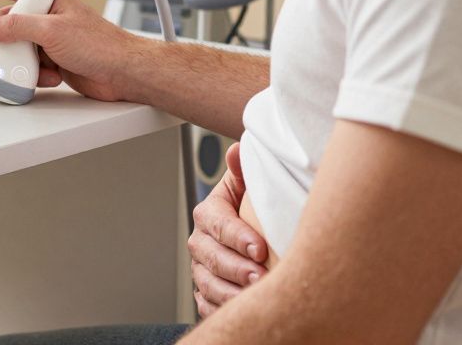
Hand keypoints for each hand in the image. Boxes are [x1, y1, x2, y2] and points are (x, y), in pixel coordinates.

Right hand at [0, 0, 147, 100]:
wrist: (123, 72)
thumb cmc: (102, 44)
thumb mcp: (52, 31)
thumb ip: (17, 26)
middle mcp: (44, 15)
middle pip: (2, 25)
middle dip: (3, 43)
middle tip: (10, 52)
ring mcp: (46, 38)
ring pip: (13, 49)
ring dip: (23, 62)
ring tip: (41, 67)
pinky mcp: (51, 59)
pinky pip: (27, 66)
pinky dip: (36, 74)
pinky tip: (53, 75)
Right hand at [188, 142, 268, 316]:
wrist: (253, 227)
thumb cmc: (253, 205)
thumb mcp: (249, 183)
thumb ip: (244, 169)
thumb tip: (237, 150)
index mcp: (208, 213)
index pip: (218, 225)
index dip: (238, 237)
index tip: (260, 249)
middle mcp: (200, 241)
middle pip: (211, 258)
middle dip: (235, 269)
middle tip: (260, 277)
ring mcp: (201, 268)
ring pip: (208, 285)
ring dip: (230, 293)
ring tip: (254, 298)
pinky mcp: (207, 291)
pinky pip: (207, 305)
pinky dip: (221, 309)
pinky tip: (241, 310)